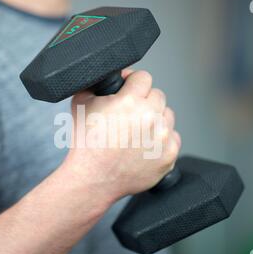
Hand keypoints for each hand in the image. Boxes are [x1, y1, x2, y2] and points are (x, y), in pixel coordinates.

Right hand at [63, 70, 180, 201]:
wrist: (93, 178)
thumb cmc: (86, 143)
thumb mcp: (80, 103)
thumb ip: (96, 83)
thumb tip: (108, 75)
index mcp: (130, 101)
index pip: (143, 77)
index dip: (133, 83)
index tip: (127, 91)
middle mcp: (150, 117)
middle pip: (158, 95)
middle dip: (144, 101)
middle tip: (129, 115)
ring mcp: (162, 138)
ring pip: (167, 116)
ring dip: (155, 119)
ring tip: (136, 132)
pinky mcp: (169, 155)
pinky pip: (172, 137)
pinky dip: (161, 140)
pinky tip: (144, 146)